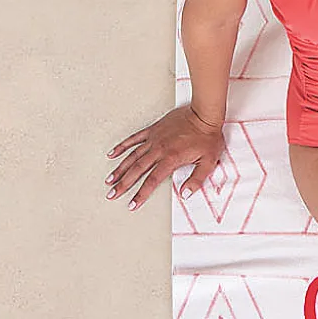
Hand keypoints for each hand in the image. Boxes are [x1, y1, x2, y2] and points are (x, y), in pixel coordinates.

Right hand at [105, 103, 223, 210]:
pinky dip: (122, 146)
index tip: (132, 204)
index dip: (141, 194)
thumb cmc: (207, 137)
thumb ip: (196, 180)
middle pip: (136, 170)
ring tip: (109, 179)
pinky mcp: (152, 130)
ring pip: (132, 156)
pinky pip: (134, 139)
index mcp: (171, 159)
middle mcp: (159, 150)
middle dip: (123, 184)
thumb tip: (185, 194)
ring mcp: (154, 139)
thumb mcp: (208, 162)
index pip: (152, 181)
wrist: (204, 114)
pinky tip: (112, 153)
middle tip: (112, 194)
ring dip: (120, 168)